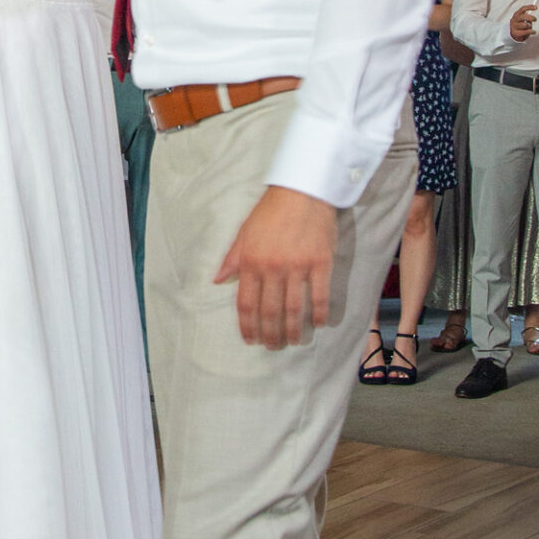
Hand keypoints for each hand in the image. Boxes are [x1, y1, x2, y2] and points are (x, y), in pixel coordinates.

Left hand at [214, 186, 336, 348]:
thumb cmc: (270, 211)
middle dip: (270, 334)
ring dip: (293, 330)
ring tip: (293, 341)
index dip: (247, 326)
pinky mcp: (320, 263)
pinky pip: (319, 295)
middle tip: (273, 347)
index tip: (250, 340)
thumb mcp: (244, 233)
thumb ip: (231, 259)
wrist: (301, 191)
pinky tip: (319, 324)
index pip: (246, 303)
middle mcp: (272, 268)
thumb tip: (217, 280)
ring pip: (294, 308)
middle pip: (270, 311)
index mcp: (251, 262)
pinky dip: (319, 313)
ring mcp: (298, 267)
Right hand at [509, 2, 538, 41]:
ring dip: (529, 26)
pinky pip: (526, 32)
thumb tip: (533, 16)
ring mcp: (514, 26)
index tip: (536, 7)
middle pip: (523, 16)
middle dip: (530, 17)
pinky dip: (531, 31)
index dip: (529, 7)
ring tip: (529, 27)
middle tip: (535, 19)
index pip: (523, 9)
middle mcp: (514, 20)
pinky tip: (533, 31)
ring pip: (525, 25)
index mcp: (516, 14)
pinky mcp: (515, 33)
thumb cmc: (520, 26)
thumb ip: (527, 16)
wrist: (514, 35)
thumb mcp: (523, 19)